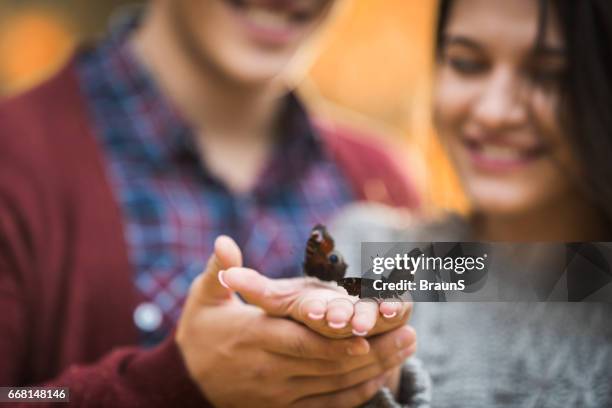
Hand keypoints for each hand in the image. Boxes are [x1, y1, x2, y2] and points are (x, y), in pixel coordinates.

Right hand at [176, 236, 416, 407]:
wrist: (185, 386)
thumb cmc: (199, 335)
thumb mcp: (203, 300)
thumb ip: (219, 272)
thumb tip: (223, 241)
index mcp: (253, 336)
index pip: (299, 339)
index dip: (335, 336)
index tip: (368, 325)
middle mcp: (270, 369)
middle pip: (327, 362)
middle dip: (372, 348)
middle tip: (410, 331)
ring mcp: (279, 393)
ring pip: (334, 384)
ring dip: (374, 366)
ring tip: (408, 346)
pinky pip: (328, 404)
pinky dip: (357, 392)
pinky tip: (383, 376)